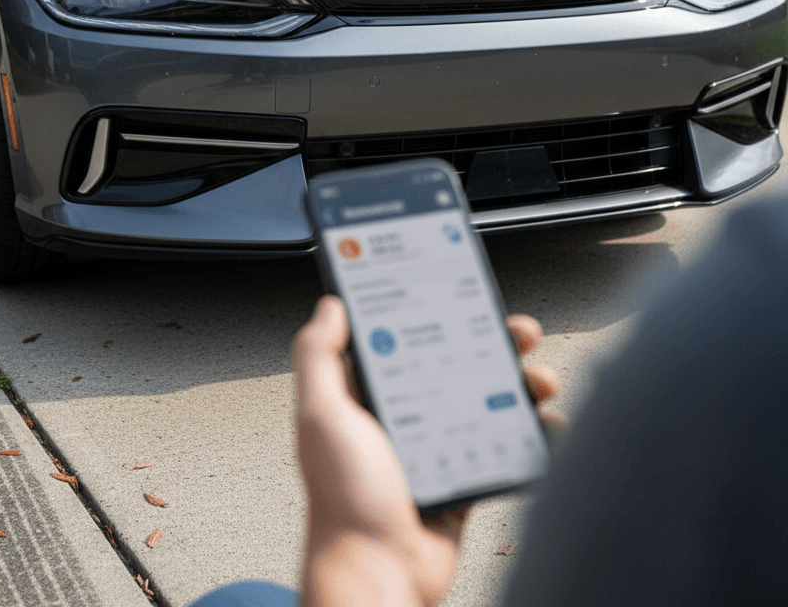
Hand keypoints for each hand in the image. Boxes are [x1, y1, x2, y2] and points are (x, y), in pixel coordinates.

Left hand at [294, 295, 559, 606]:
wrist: (379, 574)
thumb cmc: (344, 500)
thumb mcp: (322, 415)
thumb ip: (318, 356)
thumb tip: (331, 304)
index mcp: (366, 394)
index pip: (402, 337)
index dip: (432, 311)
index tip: (462, 291)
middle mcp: (402, 414)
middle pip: (455, 363)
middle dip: (492, 343)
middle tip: (520, 332)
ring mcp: (435, 445)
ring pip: (486, 400)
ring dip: (520, 384)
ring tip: (541, 379)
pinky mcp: (463, 476)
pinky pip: (505, 445)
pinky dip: (531, 433)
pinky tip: (547, 422)